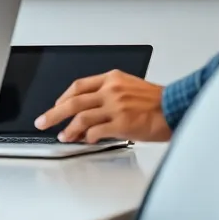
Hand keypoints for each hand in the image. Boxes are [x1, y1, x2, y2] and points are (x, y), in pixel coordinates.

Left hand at [33, 70, 172, 143]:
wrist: (176, 107)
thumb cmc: (157, 101)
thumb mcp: (130, 87)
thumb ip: (108, 95)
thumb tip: (88, 113)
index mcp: (112, 78)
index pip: (79, 86)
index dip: (63, 97)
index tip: (55, 106)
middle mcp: (111, 90)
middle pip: (73, 101)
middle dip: (53, 113)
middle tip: (42, 121)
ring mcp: (115, 106)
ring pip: (81, 117)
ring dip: (68, 129)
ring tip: (63, 136)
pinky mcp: (121, 123)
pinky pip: (96, 131)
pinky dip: (86, 137)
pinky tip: (84, 141)